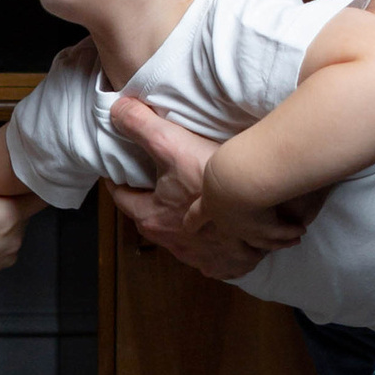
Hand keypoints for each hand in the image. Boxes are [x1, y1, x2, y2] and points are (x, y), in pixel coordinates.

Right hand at [0, 122, 34, 316]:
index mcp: (4, 215)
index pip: (38, 186)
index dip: (32, 170)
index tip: (22, 157)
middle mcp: (14, 237)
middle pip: (28, 202)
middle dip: (14, 187)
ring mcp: (7, 255)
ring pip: (16, 221)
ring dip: (3, 208)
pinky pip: (5, 239)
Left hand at [106, 94, 306, 282]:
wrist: (259, 205)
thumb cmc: (211, 178)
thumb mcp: (171, 144)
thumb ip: (140, 125)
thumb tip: (116, 109)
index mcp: (151, 217)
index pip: (123, 198)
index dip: (118, 182)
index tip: (117, 172)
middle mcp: (171, 243)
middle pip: (151, 221)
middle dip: (150, 206)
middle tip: (153, 186)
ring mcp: (200, 258)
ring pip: (183, 241)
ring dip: (183, 228)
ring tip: (189, 208)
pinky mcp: (227, 265)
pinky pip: (215, 259)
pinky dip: (215, 248)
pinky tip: (222, 236)